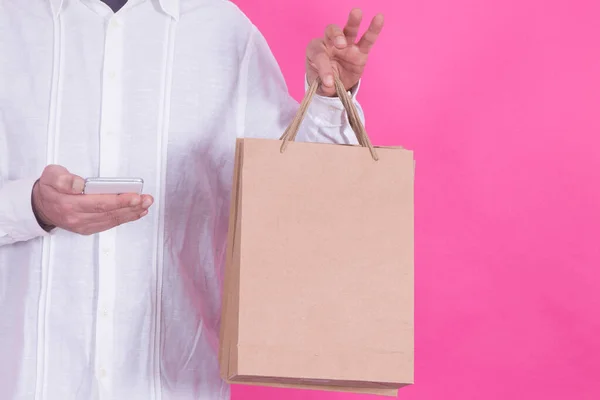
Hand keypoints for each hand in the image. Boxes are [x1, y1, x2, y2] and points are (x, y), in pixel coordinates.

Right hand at [32, 165, 152, 234]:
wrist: (41, 206)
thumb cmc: (49, 188)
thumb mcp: (50, 176)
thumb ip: (63, 179)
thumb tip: (79, 184)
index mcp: (68, 204)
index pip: (99, 202)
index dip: (119, 200)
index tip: (135, 195)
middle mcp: (77, 218)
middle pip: (109, 212)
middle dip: (131, 205)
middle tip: (147, 199)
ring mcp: (83, 225)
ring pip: (112, 219)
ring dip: (132, 212)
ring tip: (146, 204)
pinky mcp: (88, 228)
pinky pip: (110, 223)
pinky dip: (125, 218)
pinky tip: (137, 212)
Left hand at [306, 8, 383, 95]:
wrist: (332, 86)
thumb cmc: (321, 80)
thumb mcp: (318, 85)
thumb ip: (323, 84)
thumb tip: (330, 85)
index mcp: (315, 50)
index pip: (319, 55)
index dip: (323, 68)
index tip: (328, 82)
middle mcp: (330, 44)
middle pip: (331, 32)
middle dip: (336, 36)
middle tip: (341, 44)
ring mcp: (347, 46)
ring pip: (349, 31)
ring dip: (353, 22)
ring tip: (356, 13)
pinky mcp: (360, 52)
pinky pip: (367, 40)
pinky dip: (373, 29)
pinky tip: (379, 18)